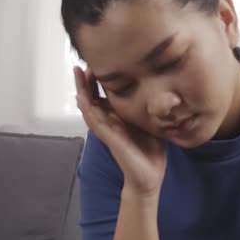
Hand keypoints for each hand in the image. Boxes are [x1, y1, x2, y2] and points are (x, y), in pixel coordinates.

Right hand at [74, 66, 166, 195]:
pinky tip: (84, 98)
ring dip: (82, 91)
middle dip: (86, 81)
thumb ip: (148, 107)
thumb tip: (160, 88)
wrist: (150, 176)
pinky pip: (95, 122)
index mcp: (117, 117)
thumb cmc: (150, 151)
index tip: (99, 62)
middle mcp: (108, 122)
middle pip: (91, 98)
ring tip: (79, 74)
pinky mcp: (110, 139)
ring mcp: (107, 130)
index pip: (103, 95)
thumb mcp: (150, 122)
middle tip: (82, 63)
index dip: (98, 80)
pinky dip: (89, 109)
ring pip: (88, 107)